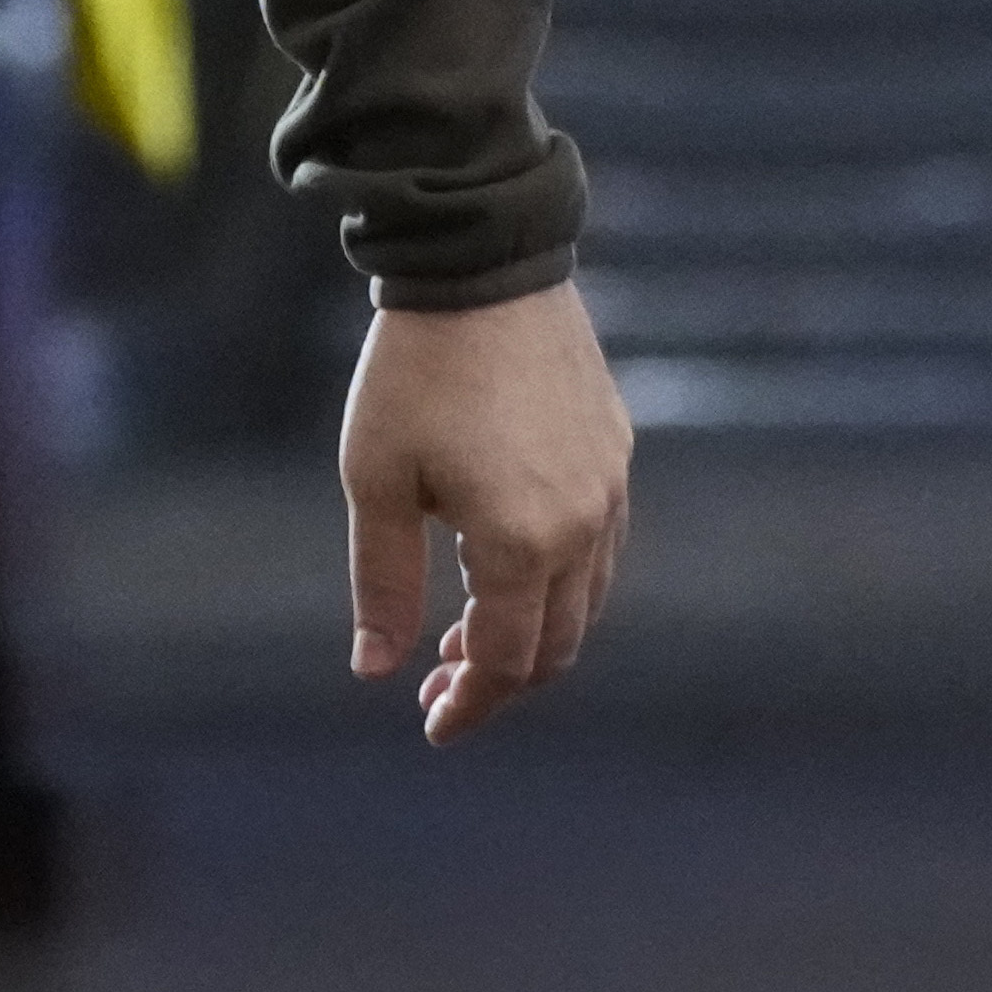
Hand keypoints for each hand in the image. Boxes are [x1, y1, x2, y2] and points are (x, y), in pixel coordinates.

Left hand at [341, 283, 630, 745]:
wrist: (483, 268)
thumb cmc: (414, 373)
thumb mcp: (375, 481)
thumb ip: (382, 584)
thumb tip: (376, 671)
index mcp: (521, 542)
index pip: (507, 660)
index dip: (469, 703)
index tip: (431, 722)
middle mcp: (583, 525)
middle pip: (557, 645)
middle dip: (501, 680)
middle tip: (440, 685)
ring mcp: (609, 487)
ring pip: (586, 599)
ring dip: (534, 632)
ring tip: (466, 632)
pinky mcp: (616, 450)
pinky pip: (601, 546)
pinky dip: (559, 581)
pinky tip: (507, 567)